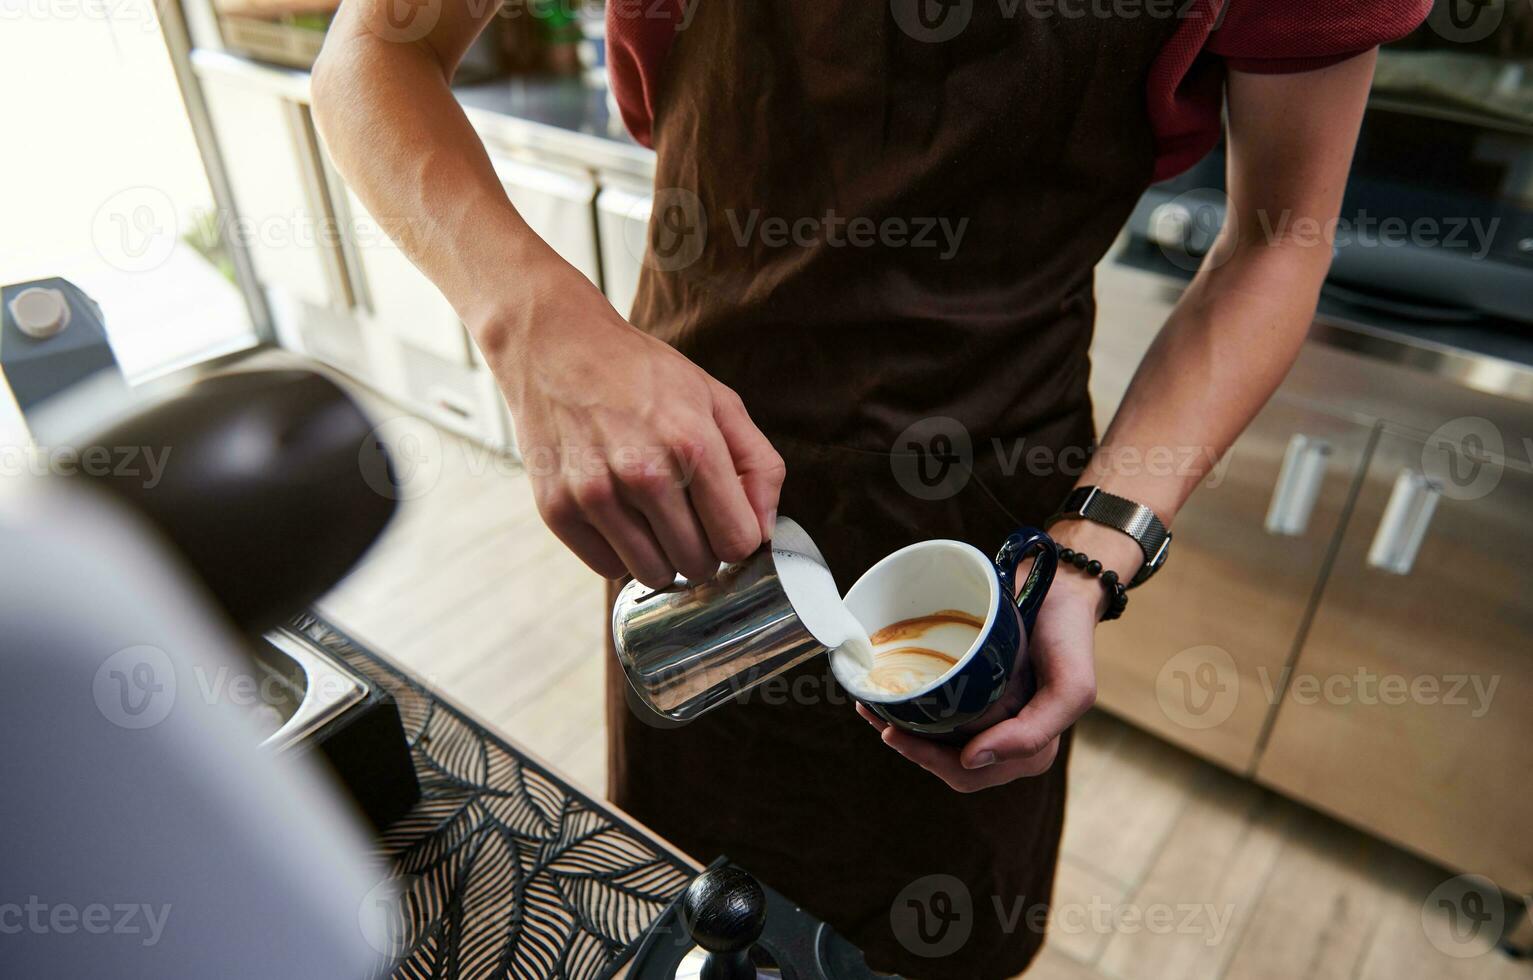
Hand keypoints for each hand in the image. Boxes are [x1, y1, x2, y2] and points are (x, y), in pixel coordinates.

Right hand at [482, 264, 784, 588]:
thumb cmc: (642, 375)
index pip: (738, 541)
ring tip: (650, 512)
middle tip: (685, 511)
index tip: (724, 519)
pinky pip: (608, 568)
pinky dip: (618, 550)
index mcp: (692, 444)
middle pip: (698, 564)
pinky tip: (617, 511)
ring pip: (654, 575)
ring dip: (660, 553)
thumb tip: (765, 530)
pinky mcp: (557, 509)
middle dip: (700, 546)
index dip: (737, 535)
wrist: (555, 347)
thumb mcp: (718, 400)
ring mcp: (596, 494)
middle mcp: (644, 474)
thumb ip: (759, 465)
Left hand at [857, 568, 1101, 790]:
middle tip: (875, 715)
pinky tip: (883, 693)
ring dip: (902, 729)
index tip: (892, 730)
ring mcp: (989, 717)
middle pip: (944, 761)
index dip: (927, 759)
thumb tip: (971, 760)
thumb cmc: (1068, 637)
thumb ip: (1033, 733)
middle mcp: (1006, 740)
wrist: (1063, 589)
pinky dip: (909, 708)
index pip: (966, 772)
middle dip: (909, 745)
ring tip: (870, 704)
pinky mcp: (975, 693)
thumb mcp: (1070, 688)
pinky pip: (937, 714)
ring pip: (936, 741)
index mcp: (1029, 750)